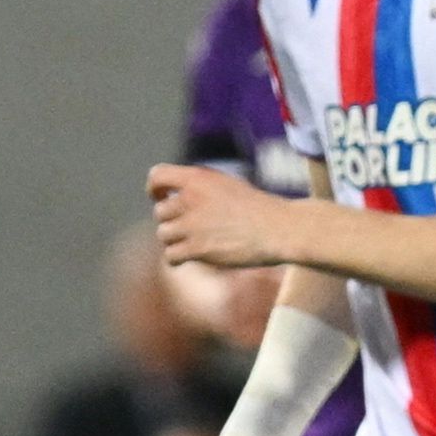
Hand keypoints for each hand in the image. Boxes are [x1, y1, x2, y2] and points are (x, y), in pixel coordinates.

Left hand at [147, 164, 288, 269]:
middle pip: (160, 212)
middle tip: (191, 228)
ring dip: (176, 240)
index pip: (157, 176)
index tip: (160, 197)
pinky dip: (177, 258)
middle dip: (172, 220)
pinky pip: (171, 256)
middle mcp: (190, 199)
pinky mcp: (198, 249)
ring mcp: (192, 225)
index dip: (154, 188)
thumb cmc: (260, 209)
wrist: (280, 229)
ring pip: (164, 234)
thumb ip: (200, 188)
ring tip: (195, 243)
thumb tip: (176, 199)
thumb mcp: (228, 185)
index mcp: (197, 179)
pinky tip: (190, 258)